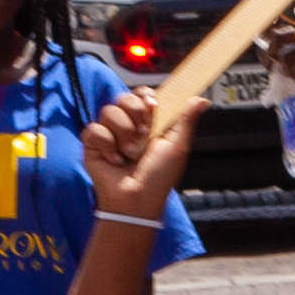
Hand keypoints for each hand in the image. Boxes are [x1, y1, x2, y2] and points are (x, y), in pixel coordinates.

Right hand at [78, 82, 194, 214]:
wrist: (136, 200)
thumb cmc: (158, 178)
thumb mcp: (178, 146)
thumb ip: (186, 119)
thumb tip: (202, 100)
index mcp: (149, 123)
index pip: (143, 95)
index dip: (146, 97)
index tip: (153, 107)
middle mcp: (128, 125)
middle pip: (125, 97)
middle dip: (136, 114)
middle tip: (143, 135)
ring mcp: (110, 133)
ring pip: (109, 111)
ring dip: (124, 134)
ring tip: (130, 154)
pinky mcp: (92, 144)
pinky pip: (94, 129)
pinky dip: (107, 145)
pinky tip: (114, 160)